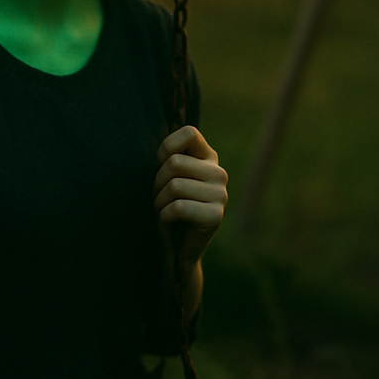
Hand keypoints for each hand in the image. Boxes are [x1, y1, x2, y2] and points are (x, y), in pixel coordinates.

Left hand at [153, 126, 227, 266]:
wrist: (177, 246)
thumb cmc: (168, 204)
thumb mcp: (169, 176)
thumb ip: (170, 157)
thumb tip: (162, 146)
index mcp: (208, 157)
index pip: (189, 133)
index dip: (166, 147)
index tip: (161, 164)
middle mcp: (219, 172)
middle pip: (174, 163)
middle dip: (157, 182)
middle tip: (160, 196)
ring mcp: (221, 194)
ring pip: (174, 186)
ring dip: (159, 201)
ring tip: (164, 208)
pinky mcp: (216, 216)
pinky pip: (179, 207)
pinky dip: (164, 216)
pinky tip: (169, 221)